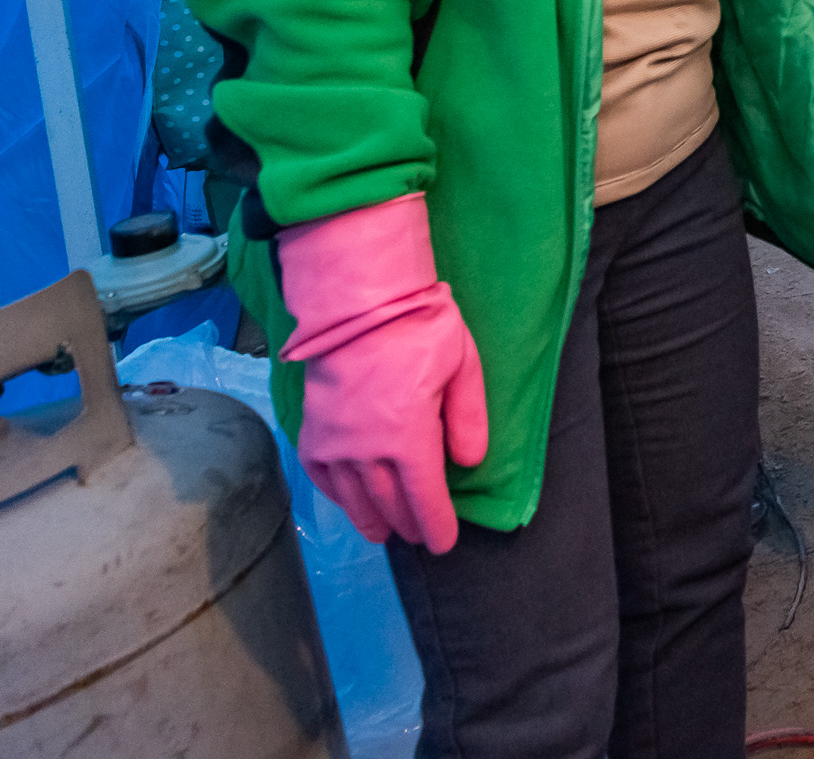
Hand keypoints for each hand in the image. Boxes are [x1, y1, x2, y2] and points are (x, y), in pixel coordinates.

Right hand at [277, 193, 488, 552]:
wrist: (354, 303)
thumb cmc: (418, 328)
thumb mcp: (462, 367)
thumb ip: (468, 420)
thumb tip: (469, 464)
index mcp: (407, 439)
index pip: (424, 498)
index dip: (435, 525)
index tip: (443, 544)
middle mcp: (366, 452)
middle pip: (388, 503)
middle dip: (406, 523)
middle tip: (418, 535)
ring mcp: (333, 445)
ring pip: (354, 497)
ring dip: (371, 518)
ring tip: (384, 532)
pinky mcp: (310, 432)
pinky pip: (322, 476)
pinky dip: (337, 495)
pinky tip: (348, 501)